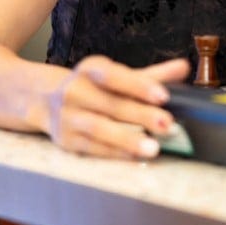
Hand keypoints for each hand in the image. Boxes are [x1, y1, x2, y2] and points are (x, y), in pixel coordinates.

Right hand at [41, 56, 189, 158]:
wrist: (41, 99)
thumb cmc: (92, 87)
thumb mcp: (117, 77)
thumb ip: (151, 75)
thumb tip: (184, 68)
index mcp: (91, 69)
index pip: (114, 75)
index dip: (138, 85)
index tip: (163, 96)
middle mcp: (75, 90)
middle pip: (111, 104)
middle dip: (141, 116)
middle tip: (168, 125)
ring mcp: (67, 116)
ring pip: (99, 128)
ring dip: (126, 139)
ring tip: (153, 148)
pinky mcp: (65, 140)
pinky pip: (92, 147)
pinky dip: (114, 153)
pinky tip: (135, 157)